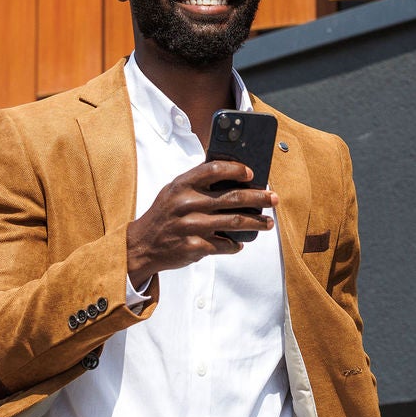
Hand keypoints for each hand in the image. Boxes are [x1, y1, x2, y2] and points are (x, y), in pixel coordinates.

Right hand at [125, 160, 276, 286]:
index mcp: (182, 184)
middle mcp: (187, 203)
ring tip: (268, 223)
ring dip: (256, 222)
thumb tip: (233, 174)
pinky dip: (235, 245)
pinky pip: (225, 245)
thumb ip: (197, 182)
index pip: (214, 169)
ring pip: (235, 222)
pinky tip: (239, 243)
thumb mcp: (173, 191)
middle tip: (273, 198)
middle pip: (233, 197)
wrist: (141, 246)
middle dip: (259, 198)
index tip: (252, 173)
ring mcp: (191, 226)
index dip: (236, 169)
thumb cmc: (163, 215)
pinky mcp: (195, 247)